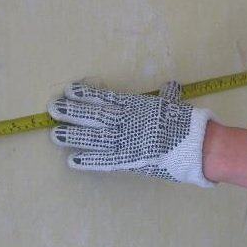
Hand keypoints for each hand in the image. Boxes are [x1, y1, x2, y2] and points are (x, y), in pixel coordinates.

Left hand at [48, 80, 215, 186]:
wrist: (193, 145)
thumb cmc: (184, 123)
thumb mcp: (175, 105)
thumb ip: (168, 96)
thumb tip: (171, 86)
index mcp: (136, 106)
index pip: (105, 98)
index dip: (87, 94)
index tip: (69, 90)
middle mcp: (126, 121)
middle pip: (94, 115)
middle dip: (72, 112)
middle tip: (52, 109)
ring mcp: (125, 140)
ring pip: (94, 136)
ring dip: (74, 135)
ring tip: (55, 134)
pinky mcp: (127, 160)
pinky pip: (104, 160)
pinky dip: (89, 160)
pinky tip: (73, 160)